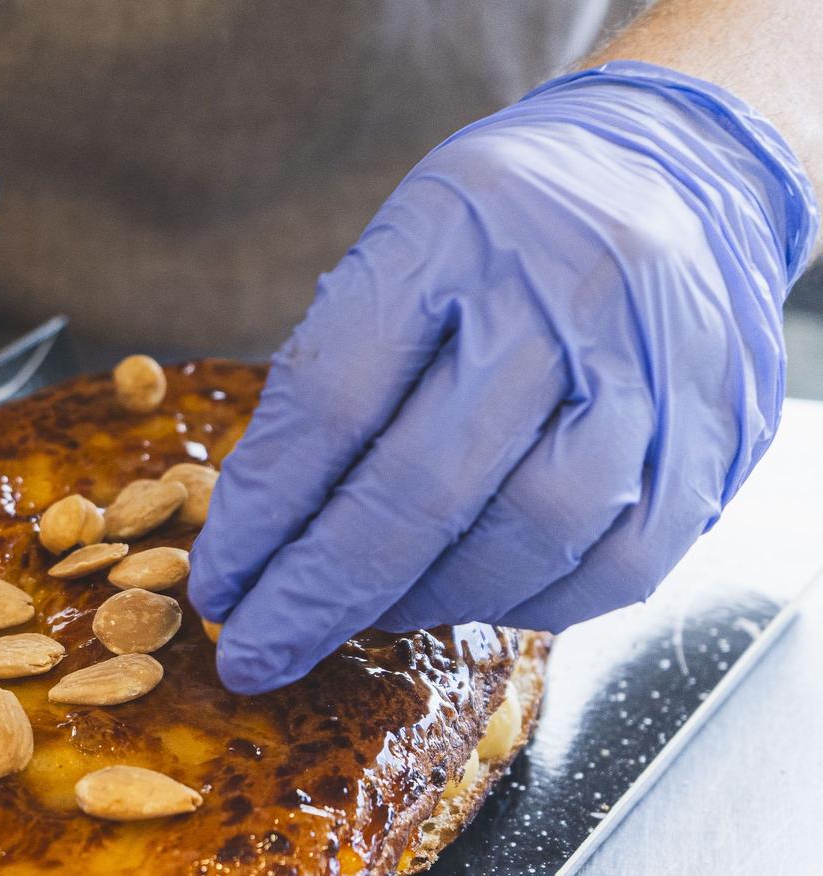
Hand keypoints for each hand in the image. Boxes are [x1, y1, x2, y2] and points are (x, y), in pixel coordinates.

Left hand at [189, 62, 817, 693]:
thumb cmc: (509, 228)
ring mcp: (659, 367)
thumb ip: (338, 375)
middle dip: (319, 593)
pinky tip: (473, 595)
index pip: (334, 397)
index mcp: (460, 227)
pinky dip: (530, 603)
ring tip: (366, 613)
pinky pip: (617, 564)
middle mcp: (570, 291)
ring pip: (526, 537)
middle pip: (422, 486)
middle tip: (255, 651)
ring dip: (425, 601)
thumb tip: (260, 536)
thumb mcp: (405, 247)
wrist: (686, 164)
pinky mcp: (720, 435)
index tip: (217, 584)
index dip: (262, 511)